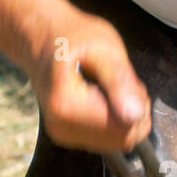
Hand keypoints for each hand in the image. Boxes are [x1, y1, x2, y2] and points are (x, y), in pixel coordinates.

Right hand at [30, 10, 150, 151]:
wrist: (38, 37)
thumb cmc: (70, 35)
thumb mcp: (103, 46)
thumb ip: (120, 81)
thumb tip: (136, 115)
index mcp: (68, 106)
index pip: (125, 127)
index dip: (138, 105)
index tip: (129, 80)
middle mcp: (62, 127)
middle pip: (122, 138)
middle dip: (133, 112)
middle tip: (121, 81)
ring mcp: (63, 135)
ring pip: (116, 141)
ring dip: (123, 116)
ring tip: (109, 86)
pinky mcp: (67, 136)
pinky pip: (105, 139)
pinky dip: (111, 120)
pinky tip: (101, 97)